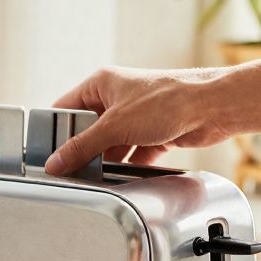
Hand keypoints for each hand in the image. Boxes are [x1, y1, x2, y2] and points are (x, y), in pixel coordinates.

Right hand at [46, 66, 230, 175]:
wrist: (213, 107)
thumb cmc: (169, 99)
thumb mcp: (114, 125)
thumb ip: (82, 147)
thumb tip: (56, 162)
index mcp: (102, 84)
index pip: (66, 108)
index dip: (55, 130)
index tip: (47, 152)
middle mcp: (118, 98)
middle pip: (87, 129)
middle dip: (82, 149)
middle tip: (72, 167)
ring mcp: (136, 117)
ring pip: (110, 144)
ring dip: (106, 160)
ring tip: (96, 175)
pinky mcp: (153, 134)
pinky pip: (131, 154)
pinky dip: (127, 166)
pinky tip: (121, 177)